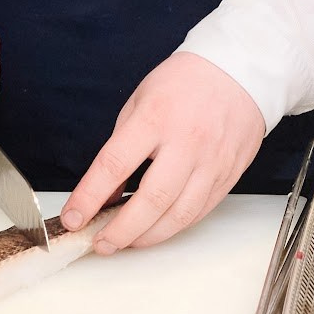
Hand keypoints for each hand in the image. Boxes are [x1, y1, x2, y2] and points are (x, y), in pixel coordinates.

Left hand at [63, 52, 264, 252]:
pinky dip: (175, 226)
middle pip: (152, 200)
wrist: (240, 70)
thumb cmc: (184, 82)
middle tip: (101, 243)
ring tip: (127, 242)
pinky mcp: (229, 174)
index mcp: (156, 117)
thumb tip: (106, 194)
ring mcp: (213, 161)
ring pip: (179, 215)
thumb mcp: (139, 103)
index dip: (89, 198)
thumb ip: (120, 149)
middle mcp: (187, 142)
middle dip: (121, 231)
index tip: (73, 218)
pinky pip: (200, 211)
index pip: (115, 165)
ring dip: (148, 237)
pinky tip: (158, 228)